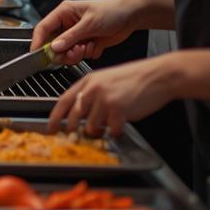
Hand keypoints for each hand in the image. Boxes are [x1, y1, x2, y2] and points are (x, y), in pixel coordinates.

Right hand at [30, 0, 140, 65]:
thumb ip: (70, 37)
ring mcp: (76, 35)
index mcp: (64, 13)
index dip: (38, 42)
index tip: (37, 55)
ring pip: (65, 53)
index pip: (43, 28)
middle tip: (75, 52)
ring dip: (75, 54)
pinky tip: (95, 46)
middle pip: (53, 44)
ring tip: (87, 47)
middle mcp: (67, 24)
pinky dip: (86, 54)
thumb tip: (54, 47)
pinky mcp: (84, 43)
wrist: (131, 17)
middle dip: (63, 52)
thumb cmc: (112, 12)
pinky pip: (78, 56)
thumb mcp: (89, 24)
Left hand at [48, 54, 179, 136]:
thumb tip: (81, 114)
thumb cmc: (136, 78)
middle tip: (76, 134)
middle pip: (73, 117)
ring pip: (91, 127)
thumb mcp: (107, 80)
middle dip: (72, 129)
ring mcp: (104, 100)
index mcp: (88, 81)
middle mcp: (93, 89)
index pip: (64, 101)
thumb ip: (92, 94)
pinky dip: (116, 131)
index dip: (55, 117)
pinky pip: (111, 131)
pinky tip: (123, 123)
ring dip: (100, 130)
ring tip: (111, 123)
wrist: (159, 75)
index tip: (51, 127)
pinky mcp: (118, 110)